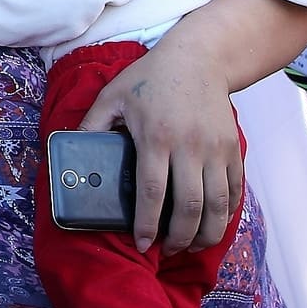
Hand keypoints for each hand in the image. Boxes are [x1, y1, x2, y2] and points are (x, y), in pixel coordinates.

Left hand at [77, 35, 240, 254]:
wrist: (199, 58)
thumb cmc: (151, 78)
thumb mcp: (113, 95)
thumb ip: (92, 125)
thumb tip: (72, 151)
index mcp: (155, 137)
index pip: (151, 193)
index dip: (145, 224)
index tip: (141, 244)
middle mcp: (189, 147)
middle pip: (188, 207)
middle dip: (178, 238)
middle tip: (167, 250)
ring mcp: (216, 149)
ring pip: (217, 205)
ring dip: (206, 234)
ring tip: (192, 246)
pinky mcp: (233, 149)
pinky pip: (234, 190)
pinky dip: (226, 214)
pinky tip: (213, 224)